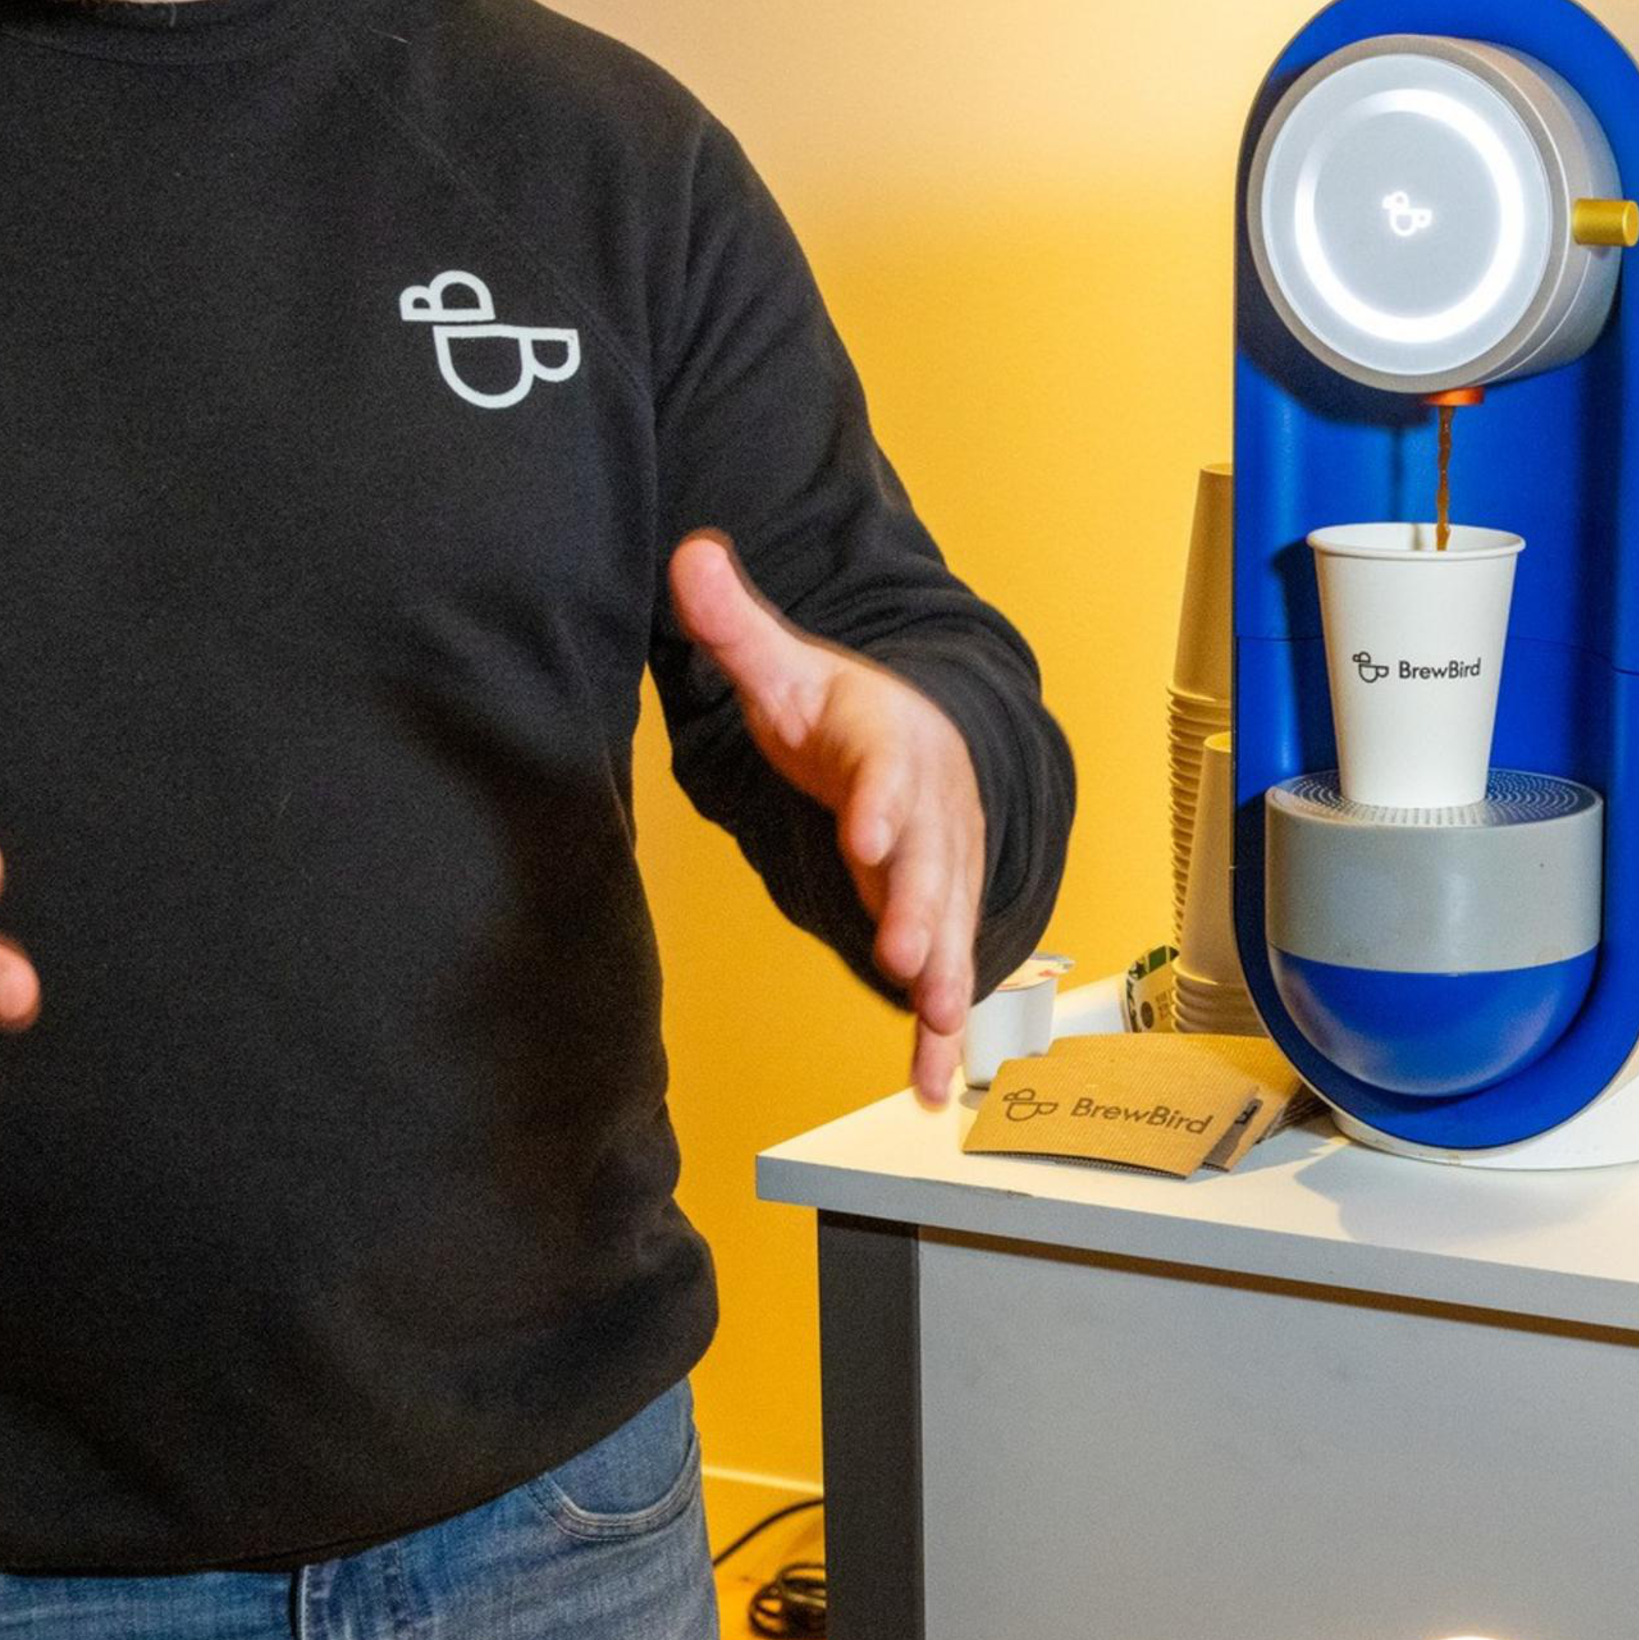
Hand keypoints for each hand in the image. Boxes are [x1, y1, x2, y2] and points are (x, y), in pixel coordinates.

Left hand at [669, 534, 987, 1106]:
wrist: (923, 735)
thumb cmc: (843, 711)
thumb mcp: (783, 664)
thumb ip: (736, 622)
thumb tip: (688, 554)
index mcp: (894, 744)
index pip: (891, 774)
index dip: (885, 808)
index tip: (871, 841)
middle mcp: (932, 812)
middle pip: (932, 864)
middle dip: (923, 913)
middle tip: (907, 958)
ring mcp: (943, 868)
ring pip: (950, 924)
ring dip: (947, 975)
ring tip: (940, 1024)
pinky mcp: (939, 915)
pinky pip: (943, 970)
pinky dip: (939, 1030)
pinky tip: (931, 1085)